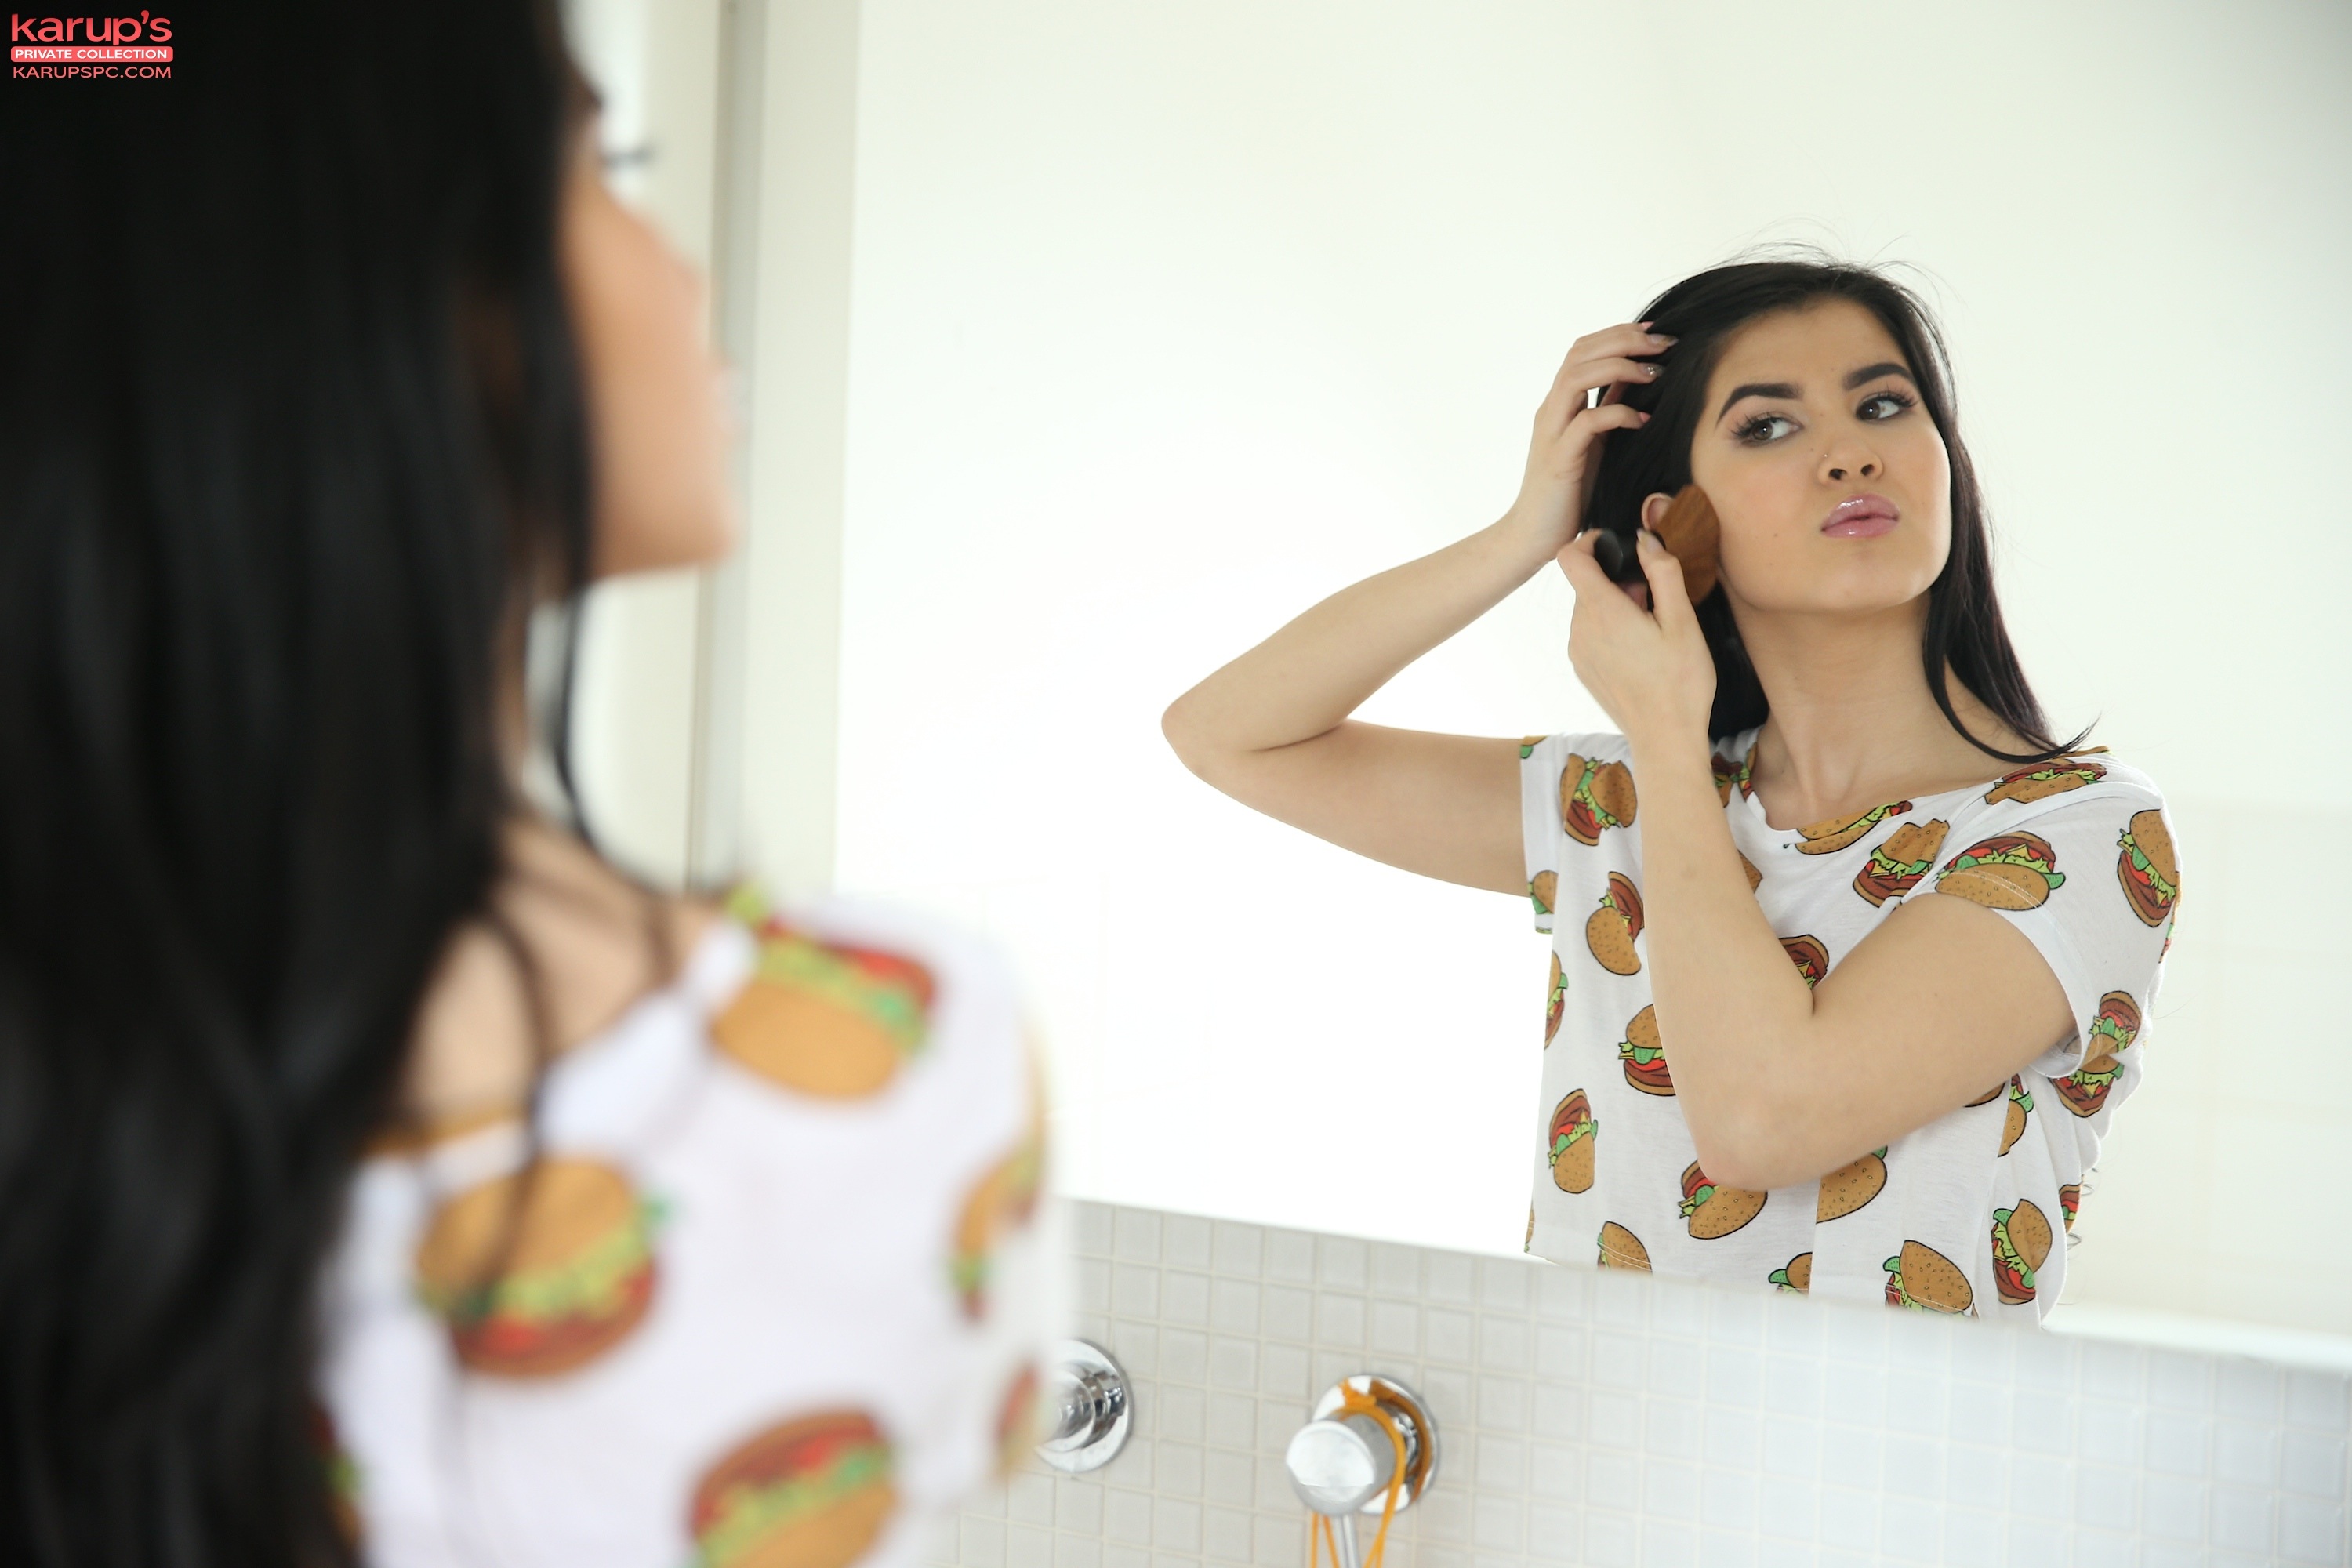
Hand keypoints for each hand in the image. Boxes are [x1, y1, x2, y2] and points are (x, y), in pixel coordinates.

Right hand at [1505, 322, 1674, 553]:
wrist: (1533, 537)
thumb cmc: (1568, 495)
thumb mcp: (1594, 444)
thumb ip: (1607, 410)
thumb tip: (1636, 380)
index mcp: (1559, 405)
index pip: (1583, 350)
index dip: (1618, 334)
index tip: (1656, 333)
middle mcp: (1551, 411)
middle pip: (1579, 353)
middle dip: (1624, 340)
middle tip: (1664, 343)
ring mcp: (1551, 433)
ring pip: (1576, 378)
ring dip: (1620, 367)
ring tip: (1655, 372)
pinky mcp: (1559, 459)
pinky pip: (1587, 423)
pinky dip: (1618, 414)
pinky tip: (1642, 421)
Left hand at [1555, 528, 1716, 755]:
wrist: (1665, 738)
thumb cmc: (1680, 682)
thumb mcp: (1682, 621)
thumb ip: (1663, 572)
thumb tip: (1645, 539)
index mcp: (1601, 610)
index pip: (1570, 556)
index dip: (1589, 541)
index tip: (1615, 546)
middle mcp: (1579, 629)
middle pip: (1587, 584)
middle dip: (1618, 582)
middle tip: (1653, 602)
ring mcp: (1578, 652)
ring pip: (1589, 610)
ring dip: (1616, 608)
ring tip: (1651, 631)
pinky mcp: (1583, 669)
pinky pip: (1590, 635)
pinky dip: (1611, 631)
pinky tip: (1641, 652)